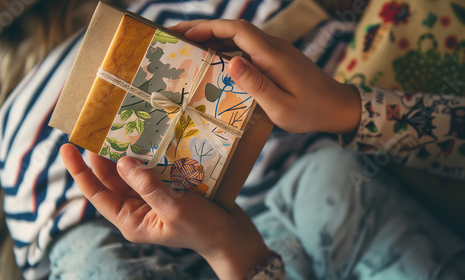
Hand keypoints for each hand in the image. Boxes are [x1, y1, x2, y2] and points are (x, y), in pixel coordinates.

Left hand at [60, 143, 271, 278]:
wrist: (230, 234)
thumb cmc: (203, 228)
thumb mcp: (173, 209)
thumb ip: (147, 186)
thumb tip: (122, 162)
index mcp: (130, 219)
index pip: (96, 194)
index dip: (80, 171)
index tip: (68, 147)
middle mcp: (135, 208)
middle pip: (110, 179)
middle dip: (102, 156)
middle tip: (97, 128)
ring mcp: (150, 197)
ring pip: (129, 172)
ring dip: (124, 152)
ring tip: (118, 128)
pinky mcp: (165, 188)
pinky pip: (148, 169)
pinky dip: (145, 155)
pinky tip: (145, 138)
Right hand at [170, 19, 360, 133]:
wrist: (339, 106)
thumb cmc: (311, 112)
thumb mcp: (282, 107)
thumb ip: (257, 85)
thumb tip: (232, 61)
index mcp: (272, 57)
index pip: (237, 30)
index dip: (209, 28)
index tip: (186, 34)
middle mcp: (273, 47)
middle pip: (234, 28)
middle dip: (204, 28)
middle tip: (178, 36)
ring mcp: (276, 50)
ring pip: (240, 35)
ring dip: (214, 37)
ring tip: (190, 46)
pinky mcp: (278, 57)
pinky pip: (248, 46)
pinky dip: (227, 47)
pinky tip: (215, 58)